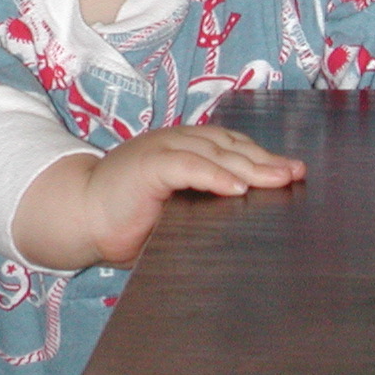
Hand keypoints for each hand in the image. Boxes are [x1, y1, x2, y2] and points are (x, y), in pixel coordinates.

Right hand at [11, 125, 304, 269]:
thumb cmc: (126, 221)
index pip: (230, 146)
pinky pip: (187, 166)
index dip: (261, 156)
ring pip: (214, 152)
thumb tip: (245, 232)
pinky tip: (236, 186)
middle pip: (230, 146)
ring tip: (278, 180)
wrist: (79, 216)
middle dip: (266, 161)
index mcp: (182, 149)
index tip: (292, 172)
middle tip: (295, 174)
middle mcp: (175, 141)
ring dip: (249, 166)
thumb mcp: (174, 213)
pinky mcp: (148, 165)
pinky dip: (213, 175)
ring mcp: (161, 148)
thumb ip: (203, 212)